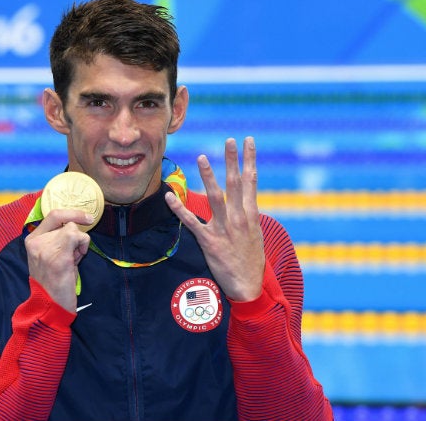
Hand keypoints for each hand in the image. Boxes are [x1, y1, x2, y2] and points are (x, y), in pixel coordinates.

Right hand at [24, 209, 93, 311]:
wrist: (49, 306)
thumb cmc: (53, 282)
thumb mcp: (48, 256)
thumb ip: (55, 239)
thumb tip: (75, 224)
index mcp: (31, 240)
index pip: (53, 215)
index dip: (72, 212)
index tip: (86, 217)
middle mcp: (36, 242)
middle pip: (67, 223)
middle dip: (76, 238)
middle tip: (73, 256)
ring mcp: (46, 248)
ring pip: (74, 230)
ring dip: (79, 245)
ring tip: (71, 262)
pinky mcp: (59, 257)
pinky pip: (78, 237)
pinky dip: (83, 247)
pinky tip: (76, 261)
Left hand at [165, 137, 264, 301]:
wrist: (248, 286)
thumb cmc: (251, 261)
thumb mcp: (256, 235)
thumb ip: (249, 216)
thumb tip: (245, 202)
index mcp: (251, 215)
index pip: (251, 181)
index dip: (249, 160)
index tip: (248, 142)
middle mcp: (239, 218)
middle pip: (235, 184)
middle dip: (232, 160)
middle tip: (230, 140)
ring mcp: (224, 229)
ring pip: (215, 197)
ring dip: (208, 176)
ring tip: (202, 157)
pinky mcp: (209, 241)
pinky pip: (191, 222)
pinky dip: (179, 209)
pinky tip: (169, 196)